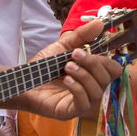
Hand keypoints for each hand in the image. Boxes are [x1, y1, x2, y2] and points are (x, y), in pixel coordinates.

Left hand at [3, 20, 121, 119]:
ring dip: (83, 75)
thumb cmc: (44, 65)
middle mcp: (91, 88)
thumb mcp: (63, 46)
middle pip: (107, 79)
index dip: (105, 60)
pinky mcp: (71, 112)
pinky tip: (66, 80)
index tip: (86, 50)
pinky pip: (84, 103)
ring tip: (67, 66)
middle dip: (92, 64)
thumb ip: (82, 36)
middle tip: (75, 55)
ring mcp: (82, 102)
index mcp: (92, 73)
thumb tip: (100, 23)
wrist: (24, 79)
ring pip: (97, 91)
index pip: (112, 69)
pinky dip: (77, 89)